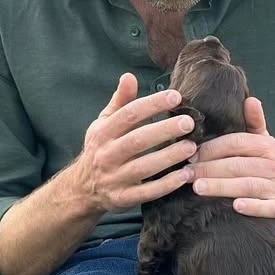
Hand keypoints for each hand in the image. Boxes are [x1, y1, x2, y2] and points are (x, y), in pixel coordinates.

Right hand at [71, 73, 195, 214]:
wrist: (82, 189)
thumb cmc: (100, 149)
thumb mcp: (103, 124)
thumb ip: (119, 102)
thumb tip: (129, 76)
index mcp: (103, 132)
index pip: (129, 115)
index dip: (152, 104)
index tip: (176, 96)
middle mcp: (106, 155)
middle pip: (137, 140)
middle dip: (164, 130)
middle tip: (189, 122)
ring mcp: (114, 178)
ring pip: (143, 167)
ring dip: (169, 157)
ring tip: (192, 147)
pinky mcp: (123, 198)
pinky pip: (147, 192)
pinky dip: (167, 185)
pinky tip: (186, 175)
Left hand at [185, 97, 274, 226]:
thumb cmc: (269, 168)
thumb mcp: (264, 144)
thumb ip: (255, 123)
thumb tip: (250, 99)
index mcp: (269, 146)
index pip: (237, 143)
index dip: (212, 148)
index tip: (191, 155)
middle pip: (239, 165)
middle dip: (209, 169)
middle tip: (186, 174)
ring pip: (249, 186)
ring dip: (222, 187)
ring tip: (198, 188)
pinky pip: (267, 208)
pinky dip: (253, 207)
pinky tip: (236, 207)